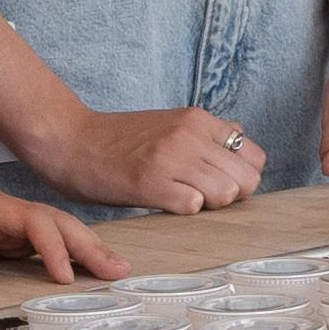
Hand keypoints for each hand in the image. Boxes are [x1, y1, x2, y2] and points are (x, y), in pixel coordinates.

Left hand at [0, 169, 130, 284]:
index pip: (34, 221)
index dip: (53, 247)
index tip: (63, 277)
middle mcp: (7, 211)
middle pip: (58, 222)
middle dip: (89, 245)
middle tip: (119, 270)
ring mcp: (10, 223)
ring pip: (57, 231)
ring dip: (86, 249)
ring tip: (114, 269)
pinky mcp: (7, 236)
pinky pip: (44, 244)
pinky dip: (68, 255)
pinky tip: (84, 269)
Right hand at [45, 106, 266, 215]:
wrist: (72, 140)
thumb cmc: (122, 139)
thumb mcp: (172, 122)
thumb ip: (208, 133)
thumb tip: (242, 142)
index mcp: (199, 119)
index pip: (256, 156)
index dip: (242, 177)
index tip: (220, 183)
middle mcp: (190, 134)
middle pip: (247, 179)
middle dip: (232, 196)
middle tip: (203, 197)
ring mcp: (170, 156)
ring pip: (226, 193)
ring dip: (209, 205)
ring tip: (182, 199)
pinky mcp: (149, 181)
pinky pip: (193, 205)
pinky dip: (185, 210)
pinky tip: (165, 202)